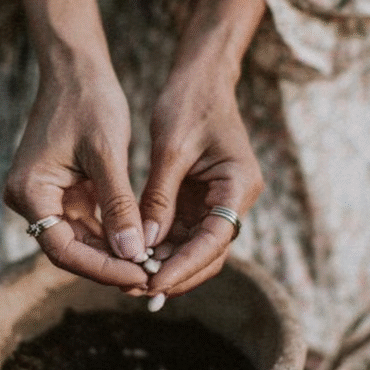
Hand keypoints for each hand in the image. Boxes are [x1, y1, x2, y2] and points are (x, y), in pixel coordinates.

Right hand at [4, 63, 148, 288]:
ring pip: (80, 241)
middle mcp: (29, 200)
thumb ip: (119, 205)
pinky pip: (86, 224)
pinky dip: (112, 234)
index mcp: (30, 191)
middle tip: (152, 276)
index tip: (140, 275)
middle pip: (70, 250)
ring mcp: (43, 197)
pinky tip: (141, 244)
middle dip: (111, 265)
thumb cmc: (89, 101)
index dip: (103, 268)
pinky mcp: (60, 192)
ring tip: (151, 264)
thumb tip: (133, 254)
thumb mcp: (107, 154)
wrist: (75, 69)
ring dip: (114, 253)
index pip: (64, 250)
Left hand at [140, 0, 265, 299]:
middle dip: (175, 274)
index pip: (215, 239)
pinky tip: (134, 257)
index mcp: (238, 185)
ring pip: (195, 248)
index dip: (184, 265)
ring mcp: (219, 202)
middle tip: (137, 291)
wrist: (201, 78)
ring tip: (130, 281)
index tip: (154, 282)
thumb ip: (159, 198)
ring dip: (166, 265)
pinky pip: (183, 233)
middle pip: (209, 253)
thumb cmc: (189, 103)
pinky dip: (162, 247)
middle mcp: (235, 199)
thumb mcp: (171, 149)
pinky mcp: (202, 199)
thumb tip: (144, 244)